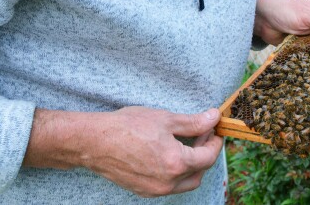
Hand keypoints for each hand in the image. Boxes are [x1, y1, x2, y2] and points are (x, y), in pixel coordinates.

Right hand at [24, 106, 222, 197]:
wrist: (95, 142)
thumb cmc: (128, 127)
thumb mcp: (166, 119)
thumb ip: (194, 122)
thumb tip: (214, 118)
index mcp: (176, 164)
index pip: (207, 157)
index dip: (215, 142)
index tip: (214, 129)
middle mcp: (167, 182)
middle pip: (199, 173)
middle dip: (205, 155)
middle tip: (202, 135)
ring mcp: (154, 190)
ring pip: (185, 183)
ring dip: (191, 166)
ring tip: (186, 144)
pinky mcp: (143, 191)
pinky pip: (169, 186)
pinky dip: (176, 173)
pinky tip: (169, 154)